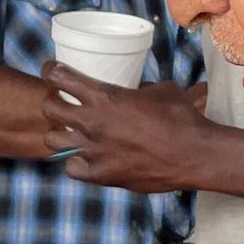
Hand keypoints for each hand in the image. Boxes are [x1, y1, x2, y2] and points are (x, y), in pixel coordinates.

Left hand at [44, 68, 217, 192]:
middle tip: (59, 102)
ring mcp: (94, 151)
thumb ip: (139, 89)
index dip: (51, 70)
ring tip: (68, 131)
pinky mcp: (101, 175)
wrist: (193, 155)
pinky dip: (76, 162)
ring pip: (53, 139)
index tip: (51, 69)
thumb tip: (135, 91)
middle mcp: (92, 122)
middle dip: (51, 102)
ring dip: (59, 132)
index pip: (60, 77)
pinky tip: (84, 159)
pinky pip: (72, 168)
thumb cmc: (181, 118)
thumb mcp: (159, 90)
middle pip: (50, 108)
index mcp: (104, 97)